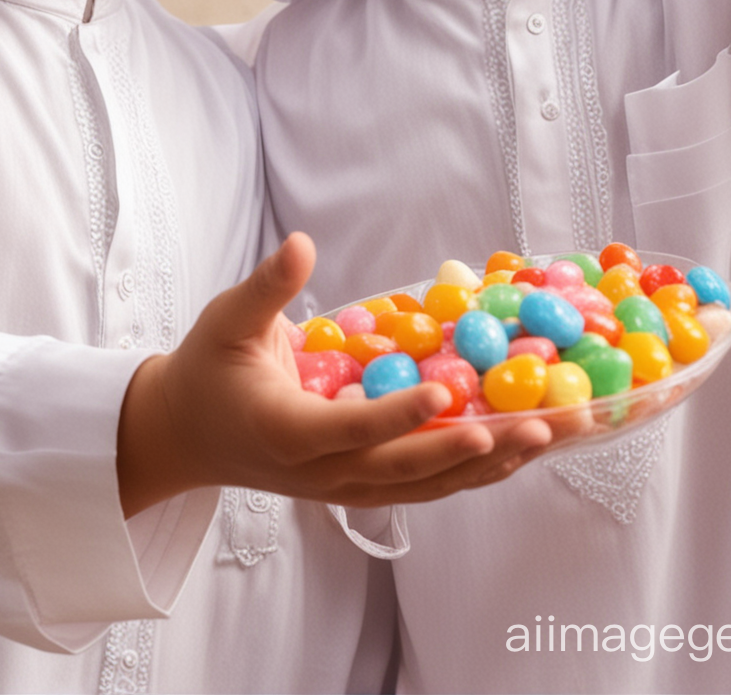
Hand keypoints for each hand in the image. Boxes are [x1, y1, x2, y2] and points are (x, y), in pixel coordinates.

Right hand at [116, 233, 552, 516]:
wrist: (186, 436)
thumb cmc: (206, 372)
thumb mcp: (226, 319)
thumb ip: (267, 286)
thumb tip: (300, 243)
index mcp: (287, 432)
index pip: (350, 428)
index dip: (396, 415)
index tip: (441, 394)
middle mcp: (322, 472)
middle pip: (405, 471)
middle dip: (471, 450)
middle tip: (532, 426)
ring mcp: (344, 486)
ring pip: (425, 486)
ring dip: (488, 466)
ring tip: (545, 438)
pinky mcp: (360, 484)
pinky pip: (423, 484)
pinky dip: (471, 471)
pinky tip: (514, 448)